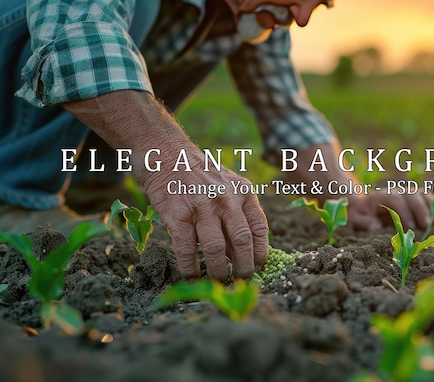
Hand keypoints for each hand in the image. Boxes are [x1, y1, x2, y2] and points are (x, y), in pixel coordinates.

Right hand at [142, 147, 268, 280]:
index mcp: (243, 192)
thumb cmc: (202, 177)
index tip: (259, 267)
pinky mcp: (178, 214)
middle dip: (244, 267)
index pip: (259, 228)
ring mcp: (202, 206)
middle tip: (242, 281)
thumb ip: (238, 214)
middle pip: (241, 241)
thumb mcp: (229, 187)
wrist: (168, 155)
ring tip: (220, 282)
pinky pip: (187, 248)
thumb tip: (244, 252)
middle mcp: (226, 199)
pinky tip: (192, 276)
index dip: (261, 252)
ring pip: (216, 249)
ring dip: (219, 271)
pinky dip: (190, 267)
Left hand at [346, 189, 433, 231]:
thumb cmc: (360, 213)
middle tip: (429, 225)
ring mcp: (410, 194)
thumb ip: (363, 222)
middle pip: (413, 195)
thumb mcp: (355, 218)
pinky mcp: (419, 199)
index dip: (404, 211)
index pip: (396, 198)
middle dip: (422, 210)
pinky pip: (433, 201)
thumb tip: (375, 226)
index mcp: (383, 195)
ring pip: (426, 197)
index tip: (410, 226)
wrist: (366, 204)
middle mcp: (399, 191)